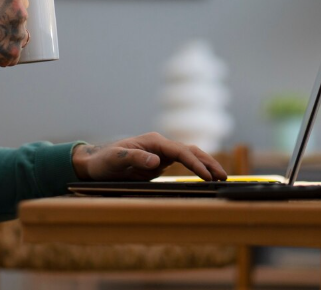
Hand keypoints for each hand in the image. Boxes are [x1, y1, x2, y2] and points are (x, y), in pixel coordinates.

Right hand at [0, 0, 30, 66]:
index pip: (20, 0)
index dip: (6, 4)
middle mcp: (22, 16)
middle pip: (19, 19)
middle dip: (7, 21)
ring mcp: (18, 37)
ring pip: (16, 37)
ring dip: (6, 38)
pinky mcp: (12, 55)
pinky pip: (12, 55)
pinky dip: (2, 54)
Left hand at [71, 132, 227, 181]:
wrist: (97, 163)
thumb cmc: (104, 161)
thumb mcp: (115, 160)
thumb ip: (134, 158)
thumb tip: (156, 161)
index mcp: (153, 141)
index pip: (180, 151)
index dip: (194, 163)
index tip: (206, 176)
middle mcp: (160, 145)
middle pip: (190, 150)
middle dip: (208, 162)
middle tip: (223, 177)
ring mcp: (162, 153)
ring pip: (190, 155)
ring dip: (206, 164)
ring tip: (221, 177)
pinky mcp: (161, 162)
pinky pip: (184, 163)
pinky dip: (197, 168)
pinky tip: (207, 177)